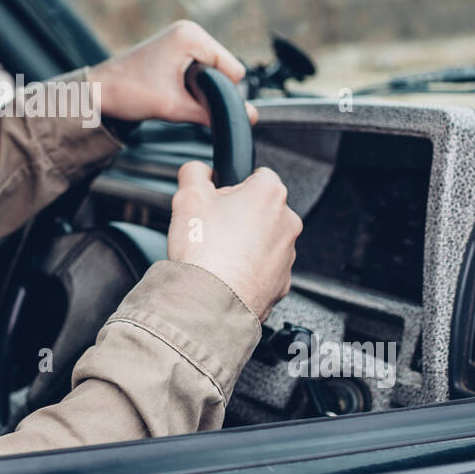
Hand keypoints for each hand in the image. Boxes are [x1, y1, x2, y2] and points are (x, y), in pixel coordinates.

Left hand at [89, 20, 258, 125]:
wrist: (98, 91)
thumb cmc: (128, 92)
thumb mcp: (175, 108)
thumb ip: (213, 113)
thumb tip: (249, 118)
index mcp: (191, 36)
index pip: (232, 69)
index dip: (223, 93)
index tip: (200, 105)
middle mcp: (188, 30)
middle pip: (224, 68)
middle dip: (211, 90)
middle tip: (182, 100)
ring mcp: (181, 36)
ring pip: (213, 69)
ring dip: (201, 87)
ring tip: (174, 94)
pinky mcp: (175, 46)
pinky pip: (200, 67)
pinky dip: (193, 83)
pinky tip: (173, 89)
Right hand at [166, 161, 301, 321]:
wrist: (210, 303)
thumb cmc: (205, 252)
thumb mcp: (187, 196)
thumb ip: (194, 172)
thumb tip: (198, 170)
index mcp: (269, 195)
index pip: (256, 176)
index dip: (231, 186)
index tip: (216, 200)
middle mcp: (286, 223)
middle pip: (259, 209)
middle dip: (237, 216)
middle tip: (211, 229)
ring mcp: (287, 255)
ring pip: (262, 240)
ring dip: (243, 243)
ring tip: (215, 254)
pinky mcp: (281, 282)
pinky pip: (263, 268)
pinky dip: (247, 269)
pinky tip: (225, 273)